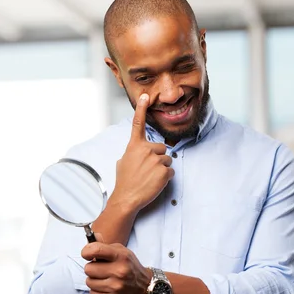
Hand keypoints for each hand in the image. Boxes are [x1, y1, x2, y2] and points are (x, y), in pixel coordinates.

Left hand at [82, 234, 151, 293]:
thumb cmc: (130, 267)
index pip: (96, 250)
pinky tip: (106, 288)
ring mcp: (116, 288)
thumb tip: (92, 237)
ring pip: (89, 282)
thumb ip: (105, 245)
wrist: (145, 288)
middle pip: (88, 268)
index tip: (87, 254)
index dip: (86, 251)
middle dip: (92, 268)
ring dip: (94, 280)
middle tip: (100, 269)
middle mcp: (119, 272)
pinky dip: (97, 291)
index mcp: (121, 257)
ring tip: (104, 279)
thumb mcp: (122, 252)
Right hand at [110, 93, 174, 213]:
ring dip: (161, 168)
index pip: (138, 123)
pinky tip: (154, 183)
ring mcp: (156, 160)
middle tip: (147, 170)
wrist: (127, 197)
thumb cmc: (124, 181)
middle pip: (162, 148)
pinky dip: (165, 178)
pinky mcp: (164, 170)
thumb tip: (140, 153)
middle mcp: (146, 149)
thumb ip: (134, 152)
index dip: (141, 109)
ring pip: (167, 160)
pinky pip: (170, 171)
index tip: (145, 96)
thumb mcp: (123, 161)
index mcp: (135, 146)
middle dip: (158, 158)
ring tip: (150, 177)